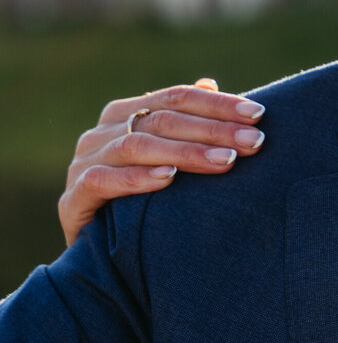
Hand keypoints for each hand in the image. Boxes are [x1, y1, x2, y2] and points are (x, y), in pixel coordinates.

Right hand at [58, 79, 265, 246]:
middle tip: (253, 143)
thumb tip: (208, 82)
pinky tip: (168, 179)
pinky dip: (136, 178)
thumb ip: (184, 125)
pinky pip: (102, 180)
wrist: (100, 259)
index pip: (176, 98)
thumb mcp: (167, 161)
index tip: (258, 115)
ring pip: (136, 146)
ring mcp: (84, 163)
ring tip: (224, 162)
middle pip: (162, 119)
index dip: (218, 105)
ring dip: (185, 153)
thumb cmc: (142, 204)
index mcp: (126, 114)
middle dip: (213, 130)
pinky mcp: (73, 199)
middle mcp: (102, 133)